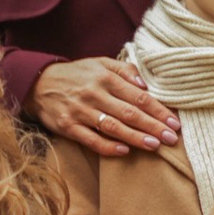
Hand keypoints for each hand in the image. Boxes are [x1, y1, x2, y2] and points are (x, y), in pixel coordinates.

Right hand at [34, 55, 179, 156]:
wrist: (39, 83)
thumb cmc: (77, 75)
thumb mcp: (100, 63)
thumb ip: (125, 70)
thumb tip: (146, 85)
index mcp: (105, 78)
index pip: (138, 96)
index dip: (158, 110)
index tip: (174, 122)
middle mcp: (94, 94)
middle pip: (129, 113)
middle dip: (153, 126)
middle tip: (172, 138)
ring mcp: (80, 111)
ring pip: (112, 127)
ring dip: (135, 137)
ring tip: (155, 145)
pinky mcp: (68, 127)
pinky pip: (90, 139)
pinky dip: (107, 146)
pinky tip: (124, 151)